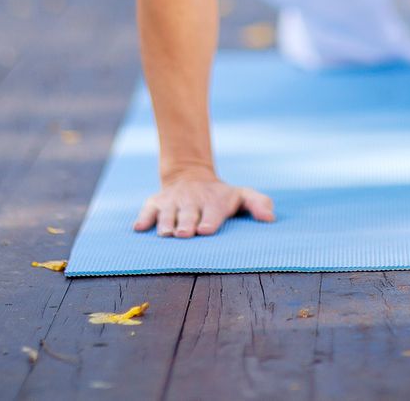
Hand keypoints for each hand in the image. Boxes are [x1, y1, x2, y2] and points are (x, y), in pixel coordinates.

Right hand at [132, 170, 275, 237]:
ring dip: (166, 223)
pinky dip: (143, 218)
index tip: (206, 230)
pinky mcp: (155, 203)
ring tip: (166, 233)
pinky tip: (139, 228)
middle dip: (186, 224)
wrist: (192, 177)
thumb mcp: (242, 196)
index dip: (209, 221)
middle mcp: (192, 201)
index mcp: (214, 202)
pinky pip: (147, 210)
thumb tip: (270, 218)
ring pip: (167, 214)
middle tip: (185, 233)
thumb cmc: (221, 196)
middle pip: (188, 214)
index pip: (212, 212)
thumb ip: (258, 203)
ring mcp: (172, 202)